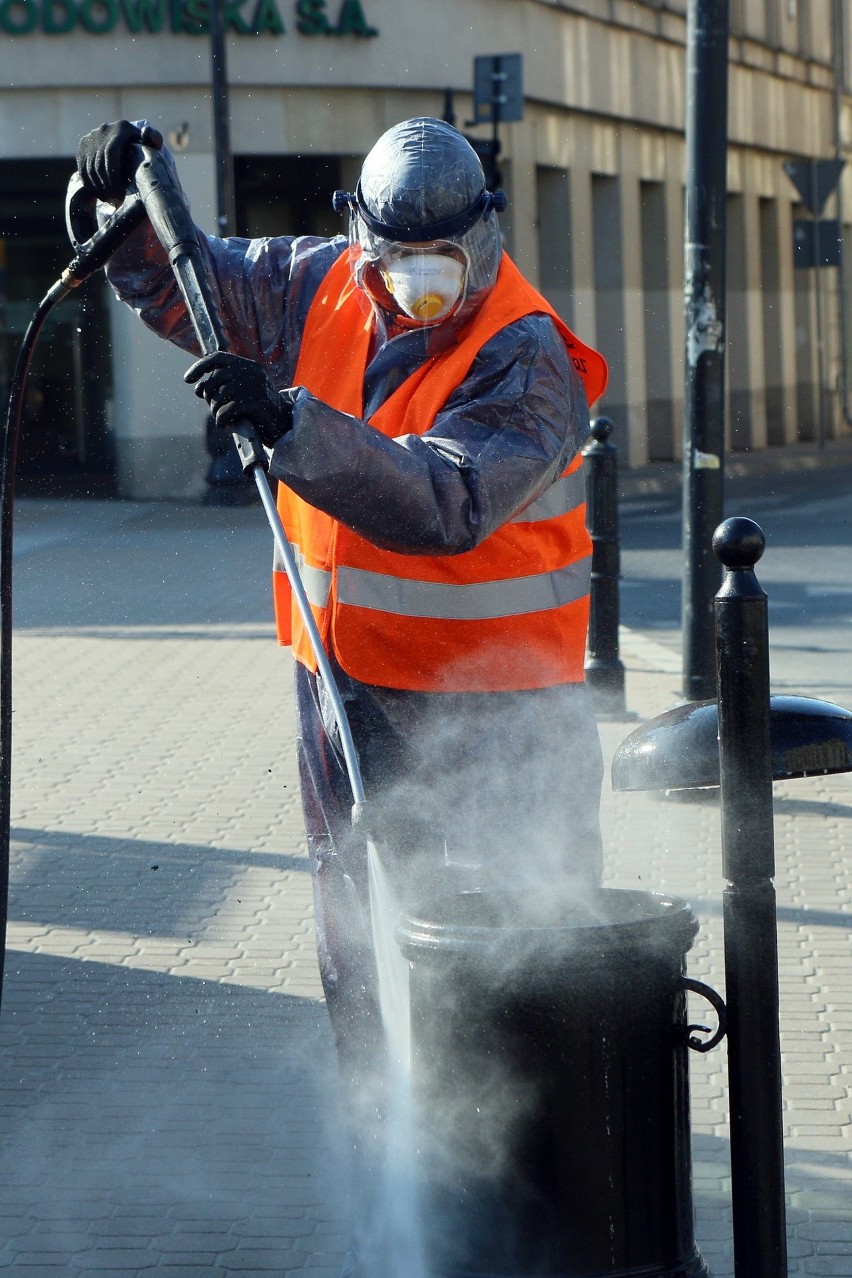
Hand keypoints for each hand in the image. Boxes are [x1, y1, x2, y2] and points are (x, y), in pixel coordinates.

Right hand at [76, 120, 161, 203]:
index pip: (110, 153)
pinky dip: (91, 185)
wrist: (130, 147)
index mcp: (122, 128)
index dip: (114, 175)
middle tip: (116, 198)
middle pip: (99, 162)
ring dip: (99, 187)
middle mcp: (104, 129)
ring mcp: (91, 137)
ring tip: (111, 198)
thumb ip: (154, 139)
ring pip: (89, 168)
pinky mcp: (83, 146)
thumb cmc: (146, 152)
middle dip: (107, 184)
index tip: (122, 191)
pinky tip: (102, 195)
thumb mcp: (153, 146)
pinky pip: (82, 170)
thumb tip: (146, 133)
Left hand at [184, 352, 298, 446]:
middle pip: (216, 379)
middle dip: (208, 395)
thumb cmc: (257, 409)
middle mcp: (251, 371)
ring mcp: (254, 385)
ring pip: (219, 395)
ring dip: (215, 409)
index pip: (218, 358)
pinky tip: (224, 424)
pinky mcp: (256, 402)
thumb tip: (198, 388)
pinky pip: (227, 409)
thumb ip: (222, 386)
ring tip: (221, 417)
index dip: (200, 367)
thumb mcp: (241, 393)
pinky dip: (221, 419)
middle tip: (212, 407)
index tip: (187, 380)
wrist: (282, 423)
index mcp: (248, 365)